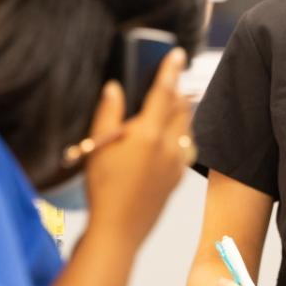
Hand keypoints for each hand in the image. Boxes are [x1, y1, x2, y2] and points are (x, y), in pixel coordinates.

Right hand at [85, 49, 192, 246]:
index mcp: (148, 134)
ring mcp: (175, 163)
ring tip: (178, 101)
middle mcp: (167, 146)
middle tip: (175, 76)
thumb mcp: (98, 148)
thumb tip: (114, 88)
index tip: (177, 54)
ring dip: (183, 111)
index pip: (164, 92)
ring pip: (187, 127)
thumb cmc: (103, 190)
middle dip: (178, 89)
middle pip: (180, 107)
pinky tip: (176, 136)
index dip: (170, 70)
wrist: (118, 231)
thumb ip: (108, 114)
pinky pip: (187, 147)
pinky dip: (184, 133)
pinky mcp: (177, 179)